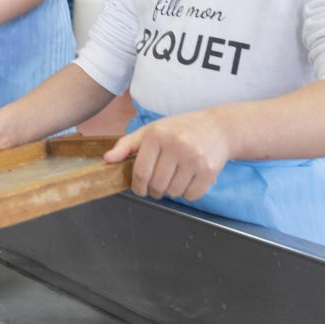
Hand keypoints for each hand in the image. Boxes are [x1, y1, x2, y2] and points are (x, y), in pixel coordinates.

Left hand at [103, 108, 233, 200]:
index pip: (140, 172)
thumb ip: (127, 145)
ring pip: (173, 192)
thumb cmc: (179, 130)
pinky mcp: (209, 171)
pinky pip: (191, 195)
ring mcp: (193, 159)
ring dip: (171, 191)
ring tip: (175, 177)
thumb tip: (107, 160)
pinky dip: (187, 193)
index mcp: (157, 135)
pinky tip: (189, 179)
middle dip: (154, 190)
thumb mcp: (151, 131)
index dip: (138, 186)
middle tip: (158, 185)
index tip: (140, 189)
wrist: (217, 128)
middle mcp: (175, 145)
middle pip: (157, 185)